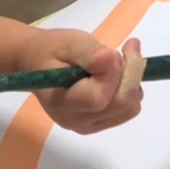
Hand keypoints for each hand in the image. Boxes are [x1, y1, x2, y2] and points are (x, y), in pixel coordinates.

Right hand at [13, 28, 143, 134]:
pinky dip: (129, 90)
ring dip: (130, 81)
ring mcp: (89, 125)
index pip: (99, 98)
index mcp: (63, 103)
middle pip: (120, 105)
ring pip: (129, 108)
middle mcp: (76, 121)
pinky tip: (116, 75)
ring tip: (114, 63)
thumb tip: (109, 60)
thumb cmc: (52, 50)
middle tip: (121, 52)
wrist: (39, 62)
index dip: (112, 74)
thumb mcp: (68, 43)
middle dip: (128, 75)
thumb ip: (89, 52)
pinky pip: (128, 110)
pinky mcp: (100, 123)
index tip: (110, 52)